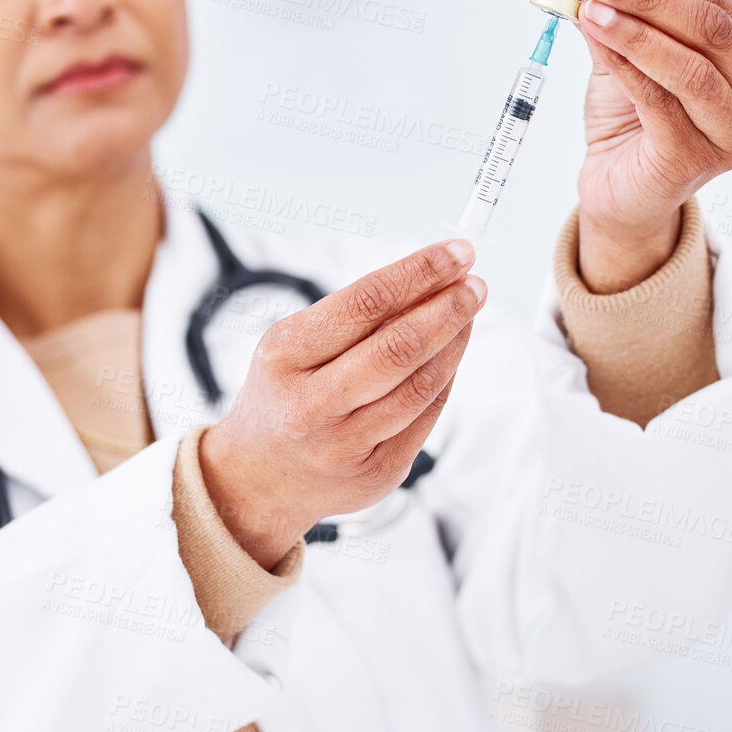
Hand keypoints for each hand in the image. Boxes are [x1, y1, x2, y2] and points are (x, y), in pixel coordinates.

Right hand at [198, 240, 485, 568]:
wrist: (256, 479)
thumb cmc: (283, 395)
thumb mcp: (292, 346)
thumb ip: (354, 316)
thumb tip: (434, 278)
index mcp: (284, 356)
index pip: (365, 302)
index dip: (419, 273)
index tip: (457, 252)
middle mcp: (311, 404)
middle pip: (398, 347)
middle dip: (448, 308)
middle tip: (475, 283)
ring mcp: (343, 446)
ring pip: (420, 386)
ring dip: (455, 343)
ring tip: (469, 313)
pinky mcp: (374, 475)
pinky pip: (425, 420)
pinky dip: (444, 381)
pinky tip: (452, 356)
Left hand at [573, 0, 731, 292]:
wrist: (617, 189)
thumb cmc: (633, 121)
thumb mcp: (630, 56)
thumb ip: (624, 13)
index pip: (713, 2)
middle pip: (710, 30)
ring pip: (690, 68)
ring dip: (636, 31)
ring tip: (592, 6)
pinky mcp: (697, 160)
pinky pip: (660, 103)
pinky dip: (627, 67)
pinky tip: (598, 41)